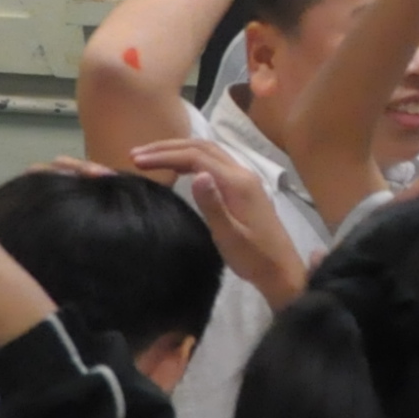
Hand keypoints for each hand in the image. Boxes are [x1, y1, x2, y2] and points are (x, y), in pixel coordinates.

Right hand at [123, 135, 311, 304]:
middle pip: (202, 147)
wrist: (281, 270)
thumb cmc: (253, 257)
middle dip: (168, 147)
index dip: (165, 155)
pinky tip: (178, 169)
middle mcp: (242, 174)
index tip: (137, 160)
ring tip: (151, 157)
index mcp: (237, 183)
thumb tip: (197, 175)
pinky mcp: (243, 188)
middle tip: (137, 154)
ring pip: (209, 153)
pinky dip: (191, 160)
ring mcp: (245, 180)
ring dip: (180, 151)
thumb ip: (213, 206)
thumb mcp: (229, 236)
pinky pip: (214, 163)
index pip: (196, 157)